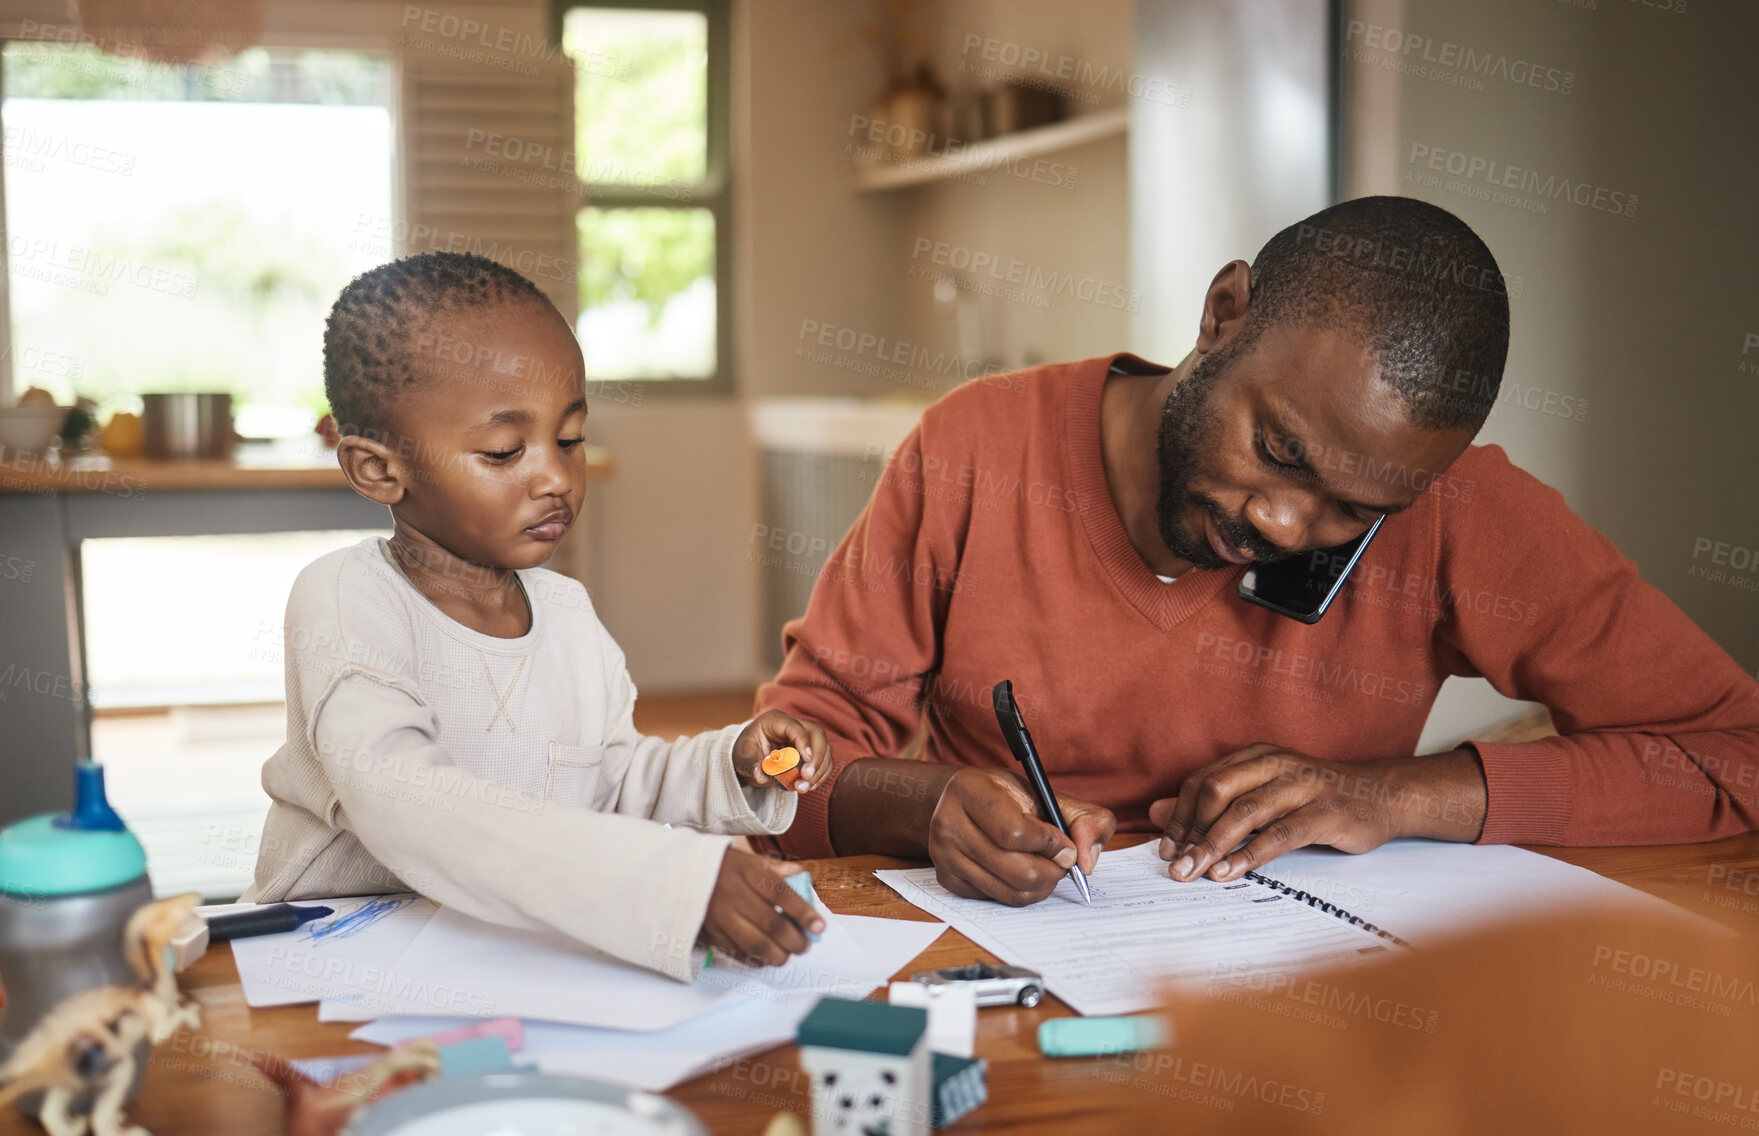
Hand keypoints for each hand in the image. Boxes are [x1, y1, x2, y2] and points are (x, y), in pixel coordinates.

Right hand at [699, 849, 823, 966]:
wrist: (676, 876)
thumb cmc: (719, 867)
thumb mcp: (745, 858)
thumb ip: (773, 869)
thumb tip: (800, 873)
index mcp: (746, 872)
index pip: (780, 893)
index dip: (803, 912)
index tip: (819, 926)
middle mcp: (734, 895)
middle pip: (772, 924)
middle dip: (795, 940)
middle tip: (806, 945)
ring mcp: (721, 918)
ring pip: (756, 944)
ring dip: (779, 954)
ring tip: (789, 954)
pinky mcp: (711, 935)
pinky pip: (738, 953)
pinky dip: (757, 959)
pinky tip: (767, 957)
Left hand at [734, 710, 831, 791]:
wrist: (750, 756)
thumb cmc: (747, 751)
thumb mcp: (743, 756)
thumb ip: (752, 764)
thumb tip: (761, 775)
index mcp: (776, 721)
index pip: (795, 727)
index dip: (803, 742)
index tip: (806, 759)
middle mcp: (795, 726)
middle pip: (818, 736)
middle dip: (817, 758)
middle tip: (807, 777)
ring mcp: (806, 739)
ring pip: (825, 750)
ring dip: (819, 771)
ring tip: (803, 787)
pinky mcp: (811, 753)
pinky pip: (824, 762)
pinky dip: (820, 775)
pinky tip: (809, 786)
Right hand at [927, 768, 1115, 905]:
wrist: (960, 803)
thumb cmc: (1004, 796)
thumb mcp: (1042, 791)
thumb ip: (1082, 817)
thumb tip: (1086, 860)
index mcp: (970, 790)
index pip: (1015, 832)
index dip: (1051, 844)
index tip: (1067, 846)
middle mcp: (948, 824)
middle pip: (1016, 869)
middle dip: (1052, 871)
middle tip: (1062, 862)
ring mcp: (945, 856)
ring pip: (1010, 890)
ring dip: (1041, 885)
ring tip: (1047, 867)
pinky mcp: (948, 880)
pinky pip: (998, 899)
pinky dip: (1021, 892)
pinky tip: (1023, 872)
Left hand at [1150, 743, 1486, 882]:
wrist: (1383, 796)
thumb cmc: (1316, 799)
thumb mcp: (1261, 794)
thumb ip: (1211, 804)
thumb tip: (1154, 813)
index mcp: (1256, 756)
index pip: (1203, 781)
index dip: (1178, 815)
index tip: (1164, 848)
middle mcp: (1276, 764)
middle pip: (1217, 791)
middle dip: (1190, 831)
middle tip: (1175, 865)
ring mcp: (1302, 786)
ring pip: (1246, 812)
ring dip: (1214, 845)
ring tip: (1194, 872)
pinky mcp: (1326, 812)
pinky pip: (1280, 833)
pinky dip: (1250, 854)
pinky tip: (1229, 872)